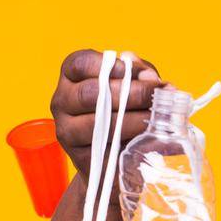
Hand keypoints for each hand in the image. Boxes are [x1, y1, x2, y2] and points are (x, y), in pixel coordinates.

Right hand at [51, 49, 163, 179]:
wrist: (115, 156)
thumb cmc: (124, 111)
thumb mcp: (132, 84)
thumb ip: (139, 74)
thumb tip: (148, 75)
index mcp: (71, 77)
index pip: (81, 63)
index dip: (110, 66)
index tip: (137, 73)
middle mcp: (61, 101)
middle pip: (90, 92)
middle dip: (130, 93)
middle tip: (158, 96)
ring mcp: (66, 130)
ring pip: (97, 122)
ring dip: (133, 119)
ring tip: (156, 118)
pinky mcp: (79, 156)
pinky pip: (104, 148)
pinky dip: (128, 141)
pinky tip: (147, 137)